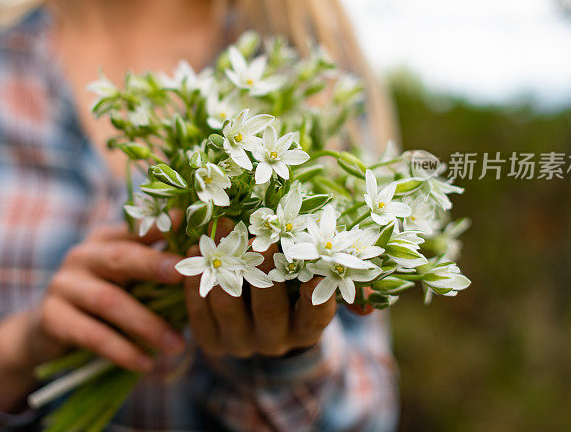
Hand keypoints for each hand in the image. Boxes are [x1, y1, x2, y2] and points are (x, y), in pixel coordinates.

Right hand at [0, 223, 184, 410]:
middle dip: (154, 265)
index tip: (186, 224)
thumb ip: (157, 270)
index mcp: (105, 240)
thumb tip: (204, 265)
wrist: (51, 332)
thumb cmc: (106, 301)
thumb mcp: (130, 282)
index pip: (135, 229)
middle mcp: (82, 255)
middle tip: (184, 276)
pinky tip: (145, 363)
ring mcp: (63, 284)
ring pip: (109, 301)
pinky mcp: (51, 317)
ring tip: (177, 345)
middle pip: (121, 257)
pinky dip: (121, 350)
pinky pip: (91, 334)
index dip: (161, 227)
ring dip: (146, 324)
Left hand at [183, 241, 337, 358]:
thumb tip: (373, 300)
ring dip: (225, 265)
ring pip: (229, 307)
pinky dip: (197, 280)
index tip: (314, 266)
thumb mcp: (319, 286)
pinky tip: (197, 249)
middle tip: (262, 230)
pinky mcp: (210, 340)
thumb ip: (346, 285)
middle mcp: (274, 341)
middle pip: (270, 309)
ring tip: (223, 228)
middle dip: (266, 266)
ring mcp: (239, 342)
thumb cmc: (293, 289)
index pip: (316, 316)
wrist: (253, 321)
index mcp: (305, 330)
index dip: (316, 294)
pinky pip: (200, 312)